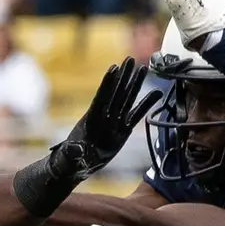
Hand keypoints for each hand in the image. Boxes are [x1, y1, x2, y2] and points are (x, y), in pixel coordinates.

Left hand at [50, 59, 162, 181]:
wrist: (75, 166)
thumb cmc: (68, 161)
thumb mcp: (69, 159)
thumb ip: (72, 154)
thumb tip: (75, 149)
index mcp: (90, 120)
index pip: (100, 99)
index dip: (107, 84)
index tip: (114, 68)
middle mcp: (104, 117)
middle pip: (115, 93)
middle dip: (123, 76)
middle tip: (130, 59)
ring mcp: (114, 122)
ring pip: (126, 99)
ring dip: (135, 84)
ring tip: (143, 68)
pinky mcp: (122, 130)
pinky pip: (136, 115)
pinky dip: (146, 105)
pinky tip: (156, 94)